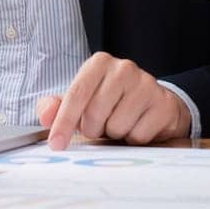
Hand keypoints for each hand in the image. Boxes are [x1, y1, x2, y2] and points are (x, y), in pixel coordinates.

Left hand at [35, 52, 190, 150]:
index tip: (56, 144)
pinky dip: (134, 139)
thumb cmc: (110, 103)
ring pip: (117, 127)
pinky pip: (139, 136)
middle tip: (100, 125)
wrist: (152, 104)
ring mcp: (147, 84)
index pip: (76, 94)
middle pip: (95, 113)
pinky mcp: (163, 104)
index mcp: (99, 64)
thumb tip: (46, 116)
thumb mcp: (80, 101)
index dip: (63, 122)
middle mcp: (124, 68)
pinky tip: (137, 127)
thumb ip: (56, 107)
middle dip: (93, 128)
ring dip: (115, 134)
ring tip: (120, 123)